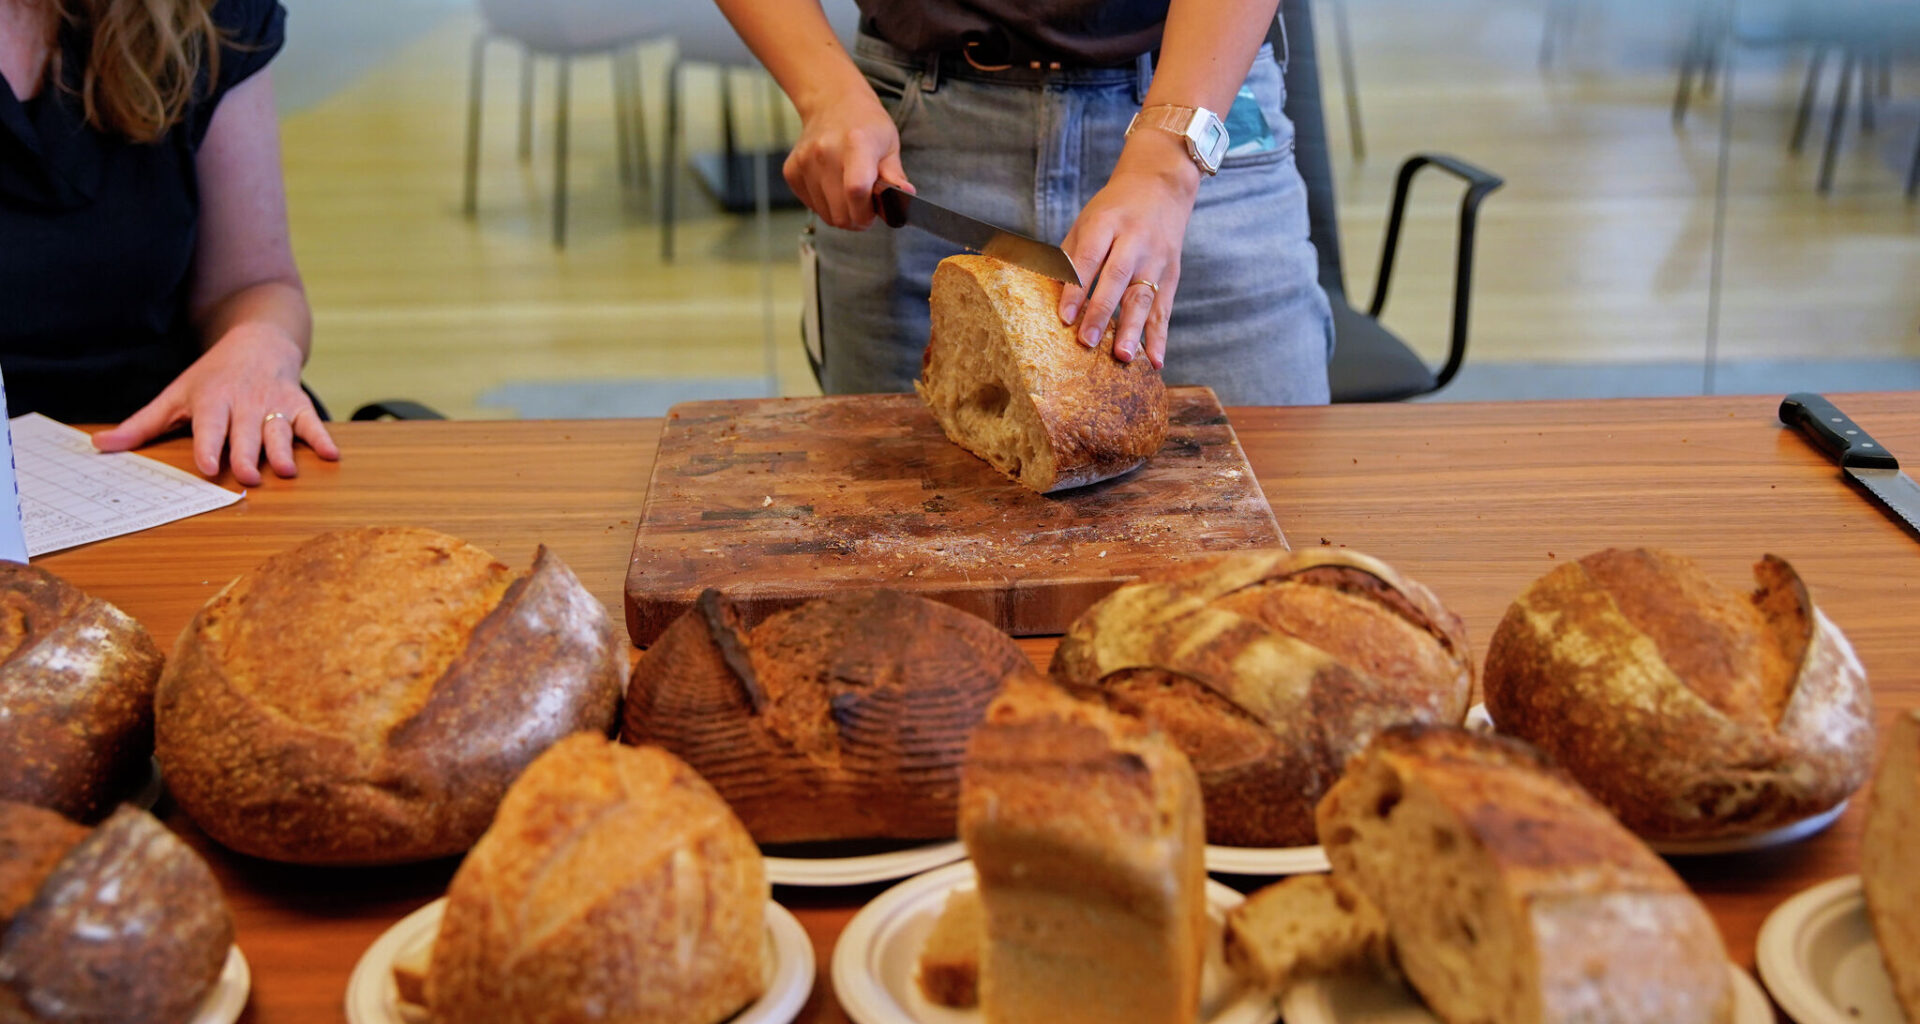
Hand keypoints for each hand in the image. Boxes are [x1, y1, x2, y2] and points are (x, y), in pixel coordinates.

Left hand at [91, 325, 339, 485]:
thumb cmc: (212, 376)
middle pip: (246, 432)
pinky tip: (331, 455)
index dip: (210, 446)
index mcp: (212, 401)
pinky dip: (322, 438)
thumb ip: (142, 425)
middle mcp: (244, 402)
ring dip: (285, 450)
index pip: (210, 426)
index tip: (210, 466)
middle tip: (250, 477)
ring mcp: (273, 403)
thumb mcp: (176, 394)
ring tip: (288, 471)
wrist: (258, 340)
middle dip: (249, 454)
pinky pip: (311, 423)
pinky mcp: (297, 404)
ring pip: (279, 430)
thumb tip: (98, 446)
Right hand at [783, 89, 911, 229]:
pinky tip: (833, 186)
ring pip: (826, 215)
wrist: (832, 103)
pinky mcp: (791, 171)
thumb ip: (895, 175)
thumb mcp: (889, 144)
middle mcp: (825, 151)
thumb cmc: (866, 125)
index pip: (856, 190)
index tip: (873, 213)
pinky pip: (812, 206)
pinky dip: (825, 204)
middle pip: (840, 213)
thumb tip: (905, 196)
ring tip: (850, 191)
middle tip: (865, 204)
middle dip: (857, 218)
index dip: (866, 213)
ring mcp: (805, 162)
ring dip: (841, 212)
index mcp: (856, 143)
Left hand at [1057, 133, 1202, 368]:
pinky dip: (1160, 337)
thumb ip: (1070, 256)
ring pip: (1144, 298)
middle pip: (1117, 280)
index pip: (1089, 258)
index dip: (1076, 289)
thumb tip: (1048, 295)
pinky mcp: (1172, 275)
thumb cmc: (1113, 210)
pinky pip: (1165, 310)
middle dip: (1102, 313)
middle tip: (1087, 342)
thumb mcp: (1087, 221)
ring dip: (1134, 330)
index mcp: (1107, 223)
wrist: (1161, 186)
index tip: (1064, 317)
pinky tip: (1156, 362)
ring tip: (1124, 357)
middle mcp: (1135, 241)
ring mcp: (1157, 259)